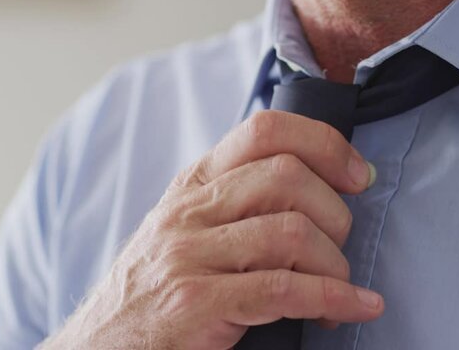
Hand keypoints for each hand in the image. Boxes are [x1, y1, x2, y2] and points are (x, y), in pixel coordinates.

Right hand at [39, 111, 382, 349]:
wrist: (100, 343)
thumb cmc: (155, 286)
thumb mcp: (187, 228)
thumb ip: (235, 200)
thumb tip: (316, 185)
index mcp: (194, 183)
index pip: (265, 129)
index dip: (324, 144)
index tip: (357, 174)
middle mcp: (189, 210)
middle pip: (286, 176)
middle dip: (336, 212)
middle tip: (340, 244)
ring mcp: (188, 255)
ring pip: (290, 232)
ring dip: (333, 263)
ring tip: (337, 287)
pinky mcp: (195, 302)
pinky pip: (283, 290)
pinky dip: (333, 299)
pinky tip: (355, 308)